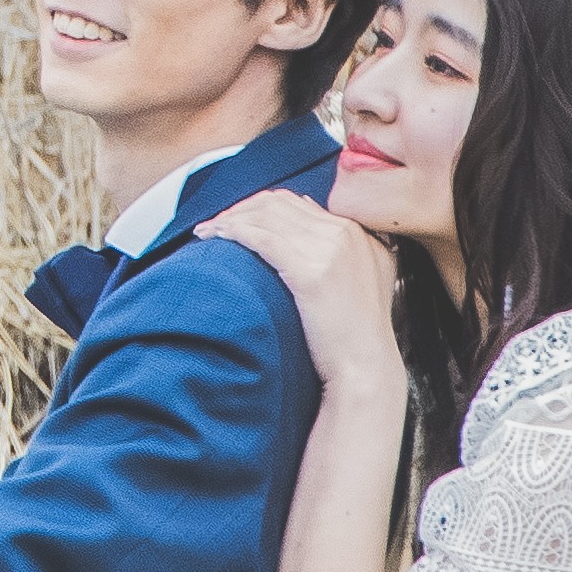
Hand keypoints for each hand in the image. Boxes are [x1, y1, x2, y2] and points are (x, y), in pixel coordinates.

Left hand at [217, 186, 405, 392]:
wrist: (365, 367)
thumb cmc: (354, 333)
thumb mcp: (361, 277)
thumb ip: (339, 245)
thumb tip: (306, 207)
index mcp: (356, 232)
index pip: (295, 203)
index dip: (257, 207)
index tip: (234, 219)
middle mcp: (346, 234)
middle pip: (278, 204)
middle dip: (239, 210)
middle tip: (214, 225)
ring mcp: (330, 251)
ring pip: (266, 217)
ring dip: (230, 220)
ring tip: (206, 233)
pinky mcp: (313, 272)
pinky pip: (263, 239)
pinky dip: (235, 233)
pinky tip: (218, 239)